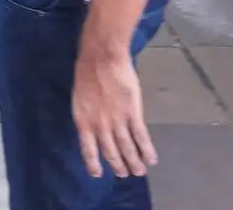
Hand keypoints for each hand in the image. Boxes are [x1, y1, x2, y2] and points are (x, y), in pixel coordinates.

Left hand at [73, 47, 155, 180]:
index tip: (97, 174)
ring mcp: (117, 121)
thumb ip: (88, 113)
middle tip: (124, 174)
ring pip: (127, 148)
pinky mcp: (133, 113)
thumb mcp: (80, 96)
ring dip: (134, 162)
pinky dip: (147, 150)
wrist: (102, 57)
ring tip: (139, 172)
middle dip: (118, 165)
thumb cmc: (88, 70)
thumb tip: (95, 125)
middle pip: (110, 152)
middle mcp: (99, 125)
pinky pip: (141, 137)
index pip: (87, 148)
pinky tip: (152, 159)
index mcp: (83, 120)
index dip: (93, 163)